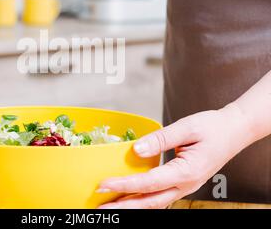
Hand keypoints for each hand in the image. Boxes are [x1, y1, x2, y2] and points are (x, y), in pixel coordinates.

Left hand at [97, 103, 252, 208]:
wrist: (234, 131)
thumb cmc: (212, 127)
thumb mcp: (186, 128)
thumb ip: (160, 139)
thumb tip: (136, 150)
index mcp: (186, 172)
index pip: (148, 183)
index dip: (124, 185)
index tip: (103, 185)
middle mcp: (186, 185)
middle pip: (149, 202)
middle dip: (123, 206)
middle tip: (99, 207)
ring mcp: (185, 187)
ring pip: (155, 203)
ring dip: (132, 206)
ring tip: (110, 206)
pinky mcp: (183, 183)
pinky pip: (160, 196)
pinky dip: (143, 199)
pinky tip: (129, 197)